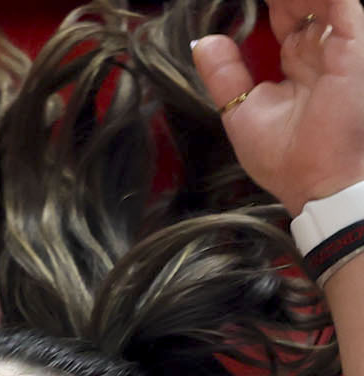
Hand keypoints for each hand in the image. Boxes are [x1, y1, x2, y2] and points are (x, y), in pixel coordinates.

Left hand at [197, 5, 363, 212]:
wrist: (316, 181)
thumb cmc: (287, 158)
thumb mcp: (243, 110)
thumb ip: (225, 75)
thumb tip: (202, 44)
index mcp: (298, 63)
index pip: (287, 18)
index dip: (270, 6)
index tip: (241, 4)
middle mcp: (320, 51)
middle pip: (303, 3)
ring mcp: (338, 46)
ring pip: (322, 0)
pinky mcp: (352, 44)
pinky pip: (342, 3)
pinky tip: (284, 0)